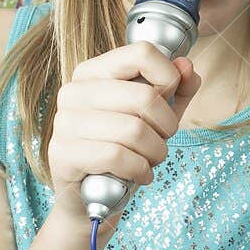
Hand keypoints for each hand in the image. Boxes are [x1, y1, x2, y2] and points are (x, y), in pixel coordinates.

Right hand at [48, 41, 201, 227]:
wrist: (94, 196)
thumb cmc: (128, 147)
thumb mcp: (160, 114)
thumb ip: (178, 88)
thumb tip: (187, 66)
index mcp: (94, 71)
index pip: (142, 52)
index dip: (169, 77)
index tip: (170, 99)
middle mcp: (74, 91)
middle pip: (145, 96)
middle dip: (167, 126)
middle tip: (162, 140)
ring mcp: (64, 122)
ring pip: (134, 130)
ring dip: (156, 152)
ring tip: (150, 158)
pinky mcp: (62, 153)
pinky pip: (117, 156)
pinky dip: (140, 169)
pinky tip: (139, 174)